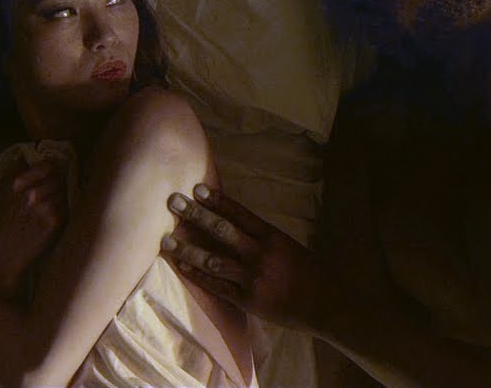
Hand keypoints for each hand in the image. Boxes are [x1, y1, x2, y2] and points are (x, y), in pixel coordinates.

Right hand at [0, 144, 70, 295]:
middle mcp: (32, 194)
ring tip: (49, 204)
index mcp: (17, 183)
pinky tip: (51, 215)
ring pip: (64, 191)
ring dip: (59, 196)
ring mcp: (45, 208)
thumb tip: (26, 156)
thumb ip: (12, 172)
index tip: (51, 172)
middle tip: (52, 190)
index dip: (51, 168)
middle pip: (58, 178)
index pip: (47, 165)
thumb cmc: (2, 221)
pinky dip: (61, 209)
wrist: (6, 252)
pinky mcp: (54, 222)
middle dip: (56, 182)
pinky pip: (66, 206)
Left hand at [162, 184, 335, 332]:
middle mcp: (260, 253)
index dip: (217, 200)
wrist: (324, 303)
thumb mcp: (287, 245)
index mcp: (272, 236)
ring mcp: (252, 278)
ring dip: (187, 249)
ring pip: (213, 260)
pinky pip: (217, 286)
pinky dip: (198, 275)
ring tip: (166, 241)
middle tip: (173, 202)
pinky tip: (183, 267)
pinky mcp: (247, 299)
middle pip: (221, 230)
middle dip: (195, 215)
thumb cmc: (307, 271)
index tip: (197, 188)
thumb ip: (262, 236)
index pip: (239, 213)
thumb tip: (233, 223)